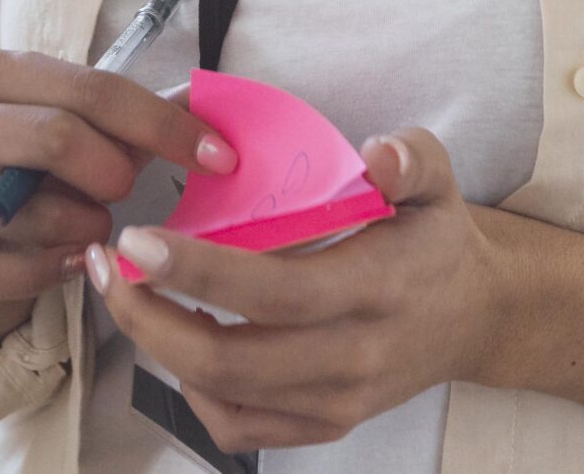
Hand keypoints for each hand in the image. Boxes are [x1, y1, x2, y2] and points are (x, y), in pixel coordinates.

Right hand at [0, 50, 237, 334]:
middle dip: (112, 173)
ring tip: (90, 229)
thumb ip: (143, 119)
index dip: (163, 125)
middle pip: (55, 136)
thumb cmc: (37, 165)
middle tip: (127, 193)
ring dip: (80, 229)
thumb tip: (219, 110)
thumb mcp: (86, 129)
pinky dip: (42, 273)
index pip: (93, 87)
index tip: (219, 158)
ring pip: (27, 212)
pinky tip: (63, 263)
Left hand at [85, 127, 506, 452]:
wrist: (474, 316)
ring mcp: (337, 400)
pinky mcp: (324, 424)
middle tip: (108, 265)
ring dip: (158, 348)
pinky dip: (192, 391)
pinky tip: (175, 342)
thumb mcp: (436, 178)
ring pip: (225, 397)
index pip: (276, 292)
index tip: (138, 239)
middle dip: (151, 317)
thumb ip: (412, 156)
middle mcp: (354, 357)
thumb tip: (377, 155)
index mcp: (377, 289)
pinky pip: (239, 427)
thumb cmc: (435, 238)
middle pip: (232, 359)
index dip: (199, 271)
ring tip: (123, 292)